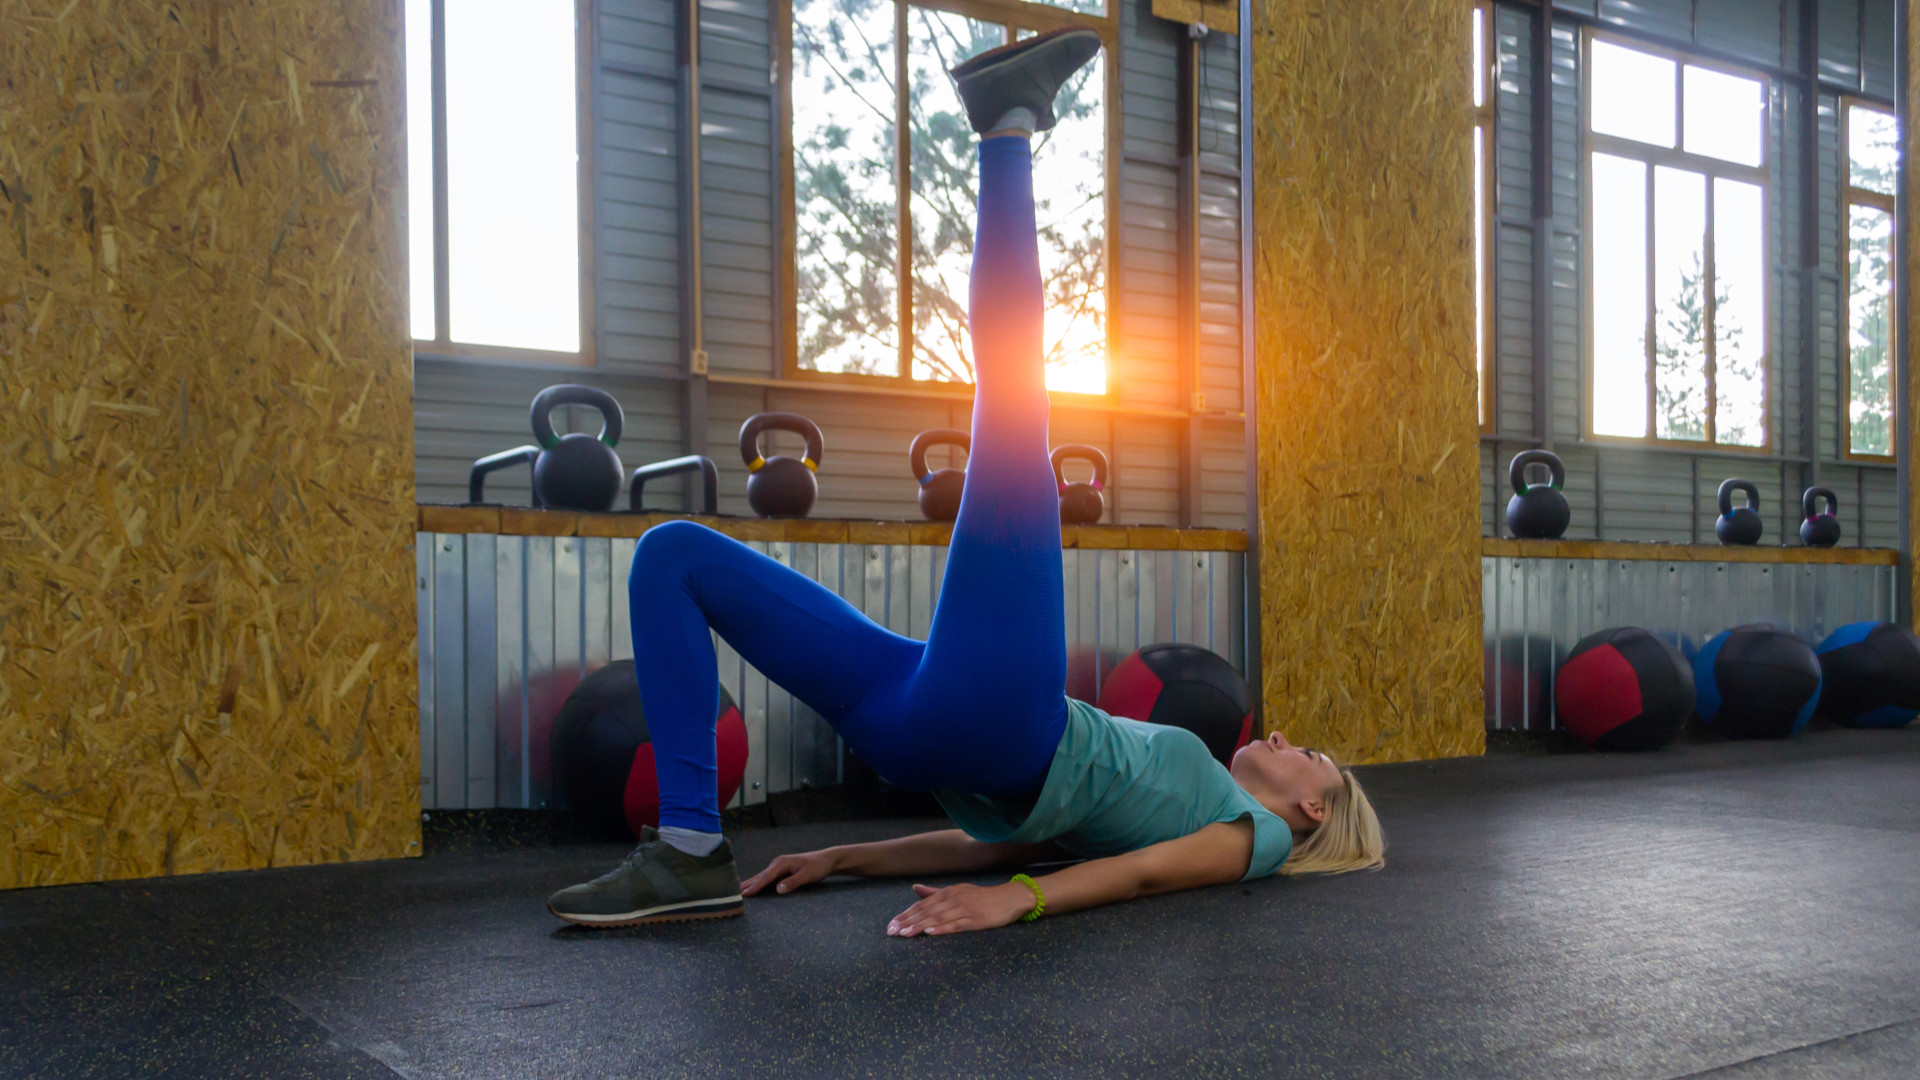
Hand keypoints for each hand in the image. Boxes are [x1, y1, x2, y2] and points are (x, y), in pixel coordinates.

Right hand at [742, 848, 840, 896]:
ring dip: (750, 884)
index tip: (744, 894)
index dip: (755, 886)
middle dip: (747, 885)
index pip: (766, 877)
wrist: (826, 859)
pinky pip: (766, 877)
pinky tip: (752, 888)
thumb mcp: (807, 876)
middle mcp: (778, 863)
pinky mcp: (780, 870)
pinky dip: (758, 882)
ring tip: (738, 892)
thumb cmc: (818, 867)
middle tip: (732, 895)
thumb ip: (793, 882)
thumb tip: (777, 890)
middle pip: (760, 876)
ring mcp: (778, 865)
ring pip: (761, 876)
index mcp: (782, 863)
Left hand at [887, 881, 1034, 937]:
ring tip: (904, 934)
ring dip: (919, 927)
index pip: (921, 904)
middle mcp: (953, 899)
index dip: (905, 914)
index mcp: (947, 892)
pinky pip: (956, 925)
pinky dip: (942, 929)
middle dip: (907, 922)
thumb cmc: (983, 897)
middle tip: (891, 932)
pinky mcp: (975, 920)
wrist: (1010, 898)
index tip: (891, 924)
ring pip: (937, 918)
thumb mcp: (957, 891)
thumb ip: (935, 892)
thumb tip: (914, 887)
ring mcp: (964, 909)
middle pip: (926, 911)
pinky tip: (931, 933)